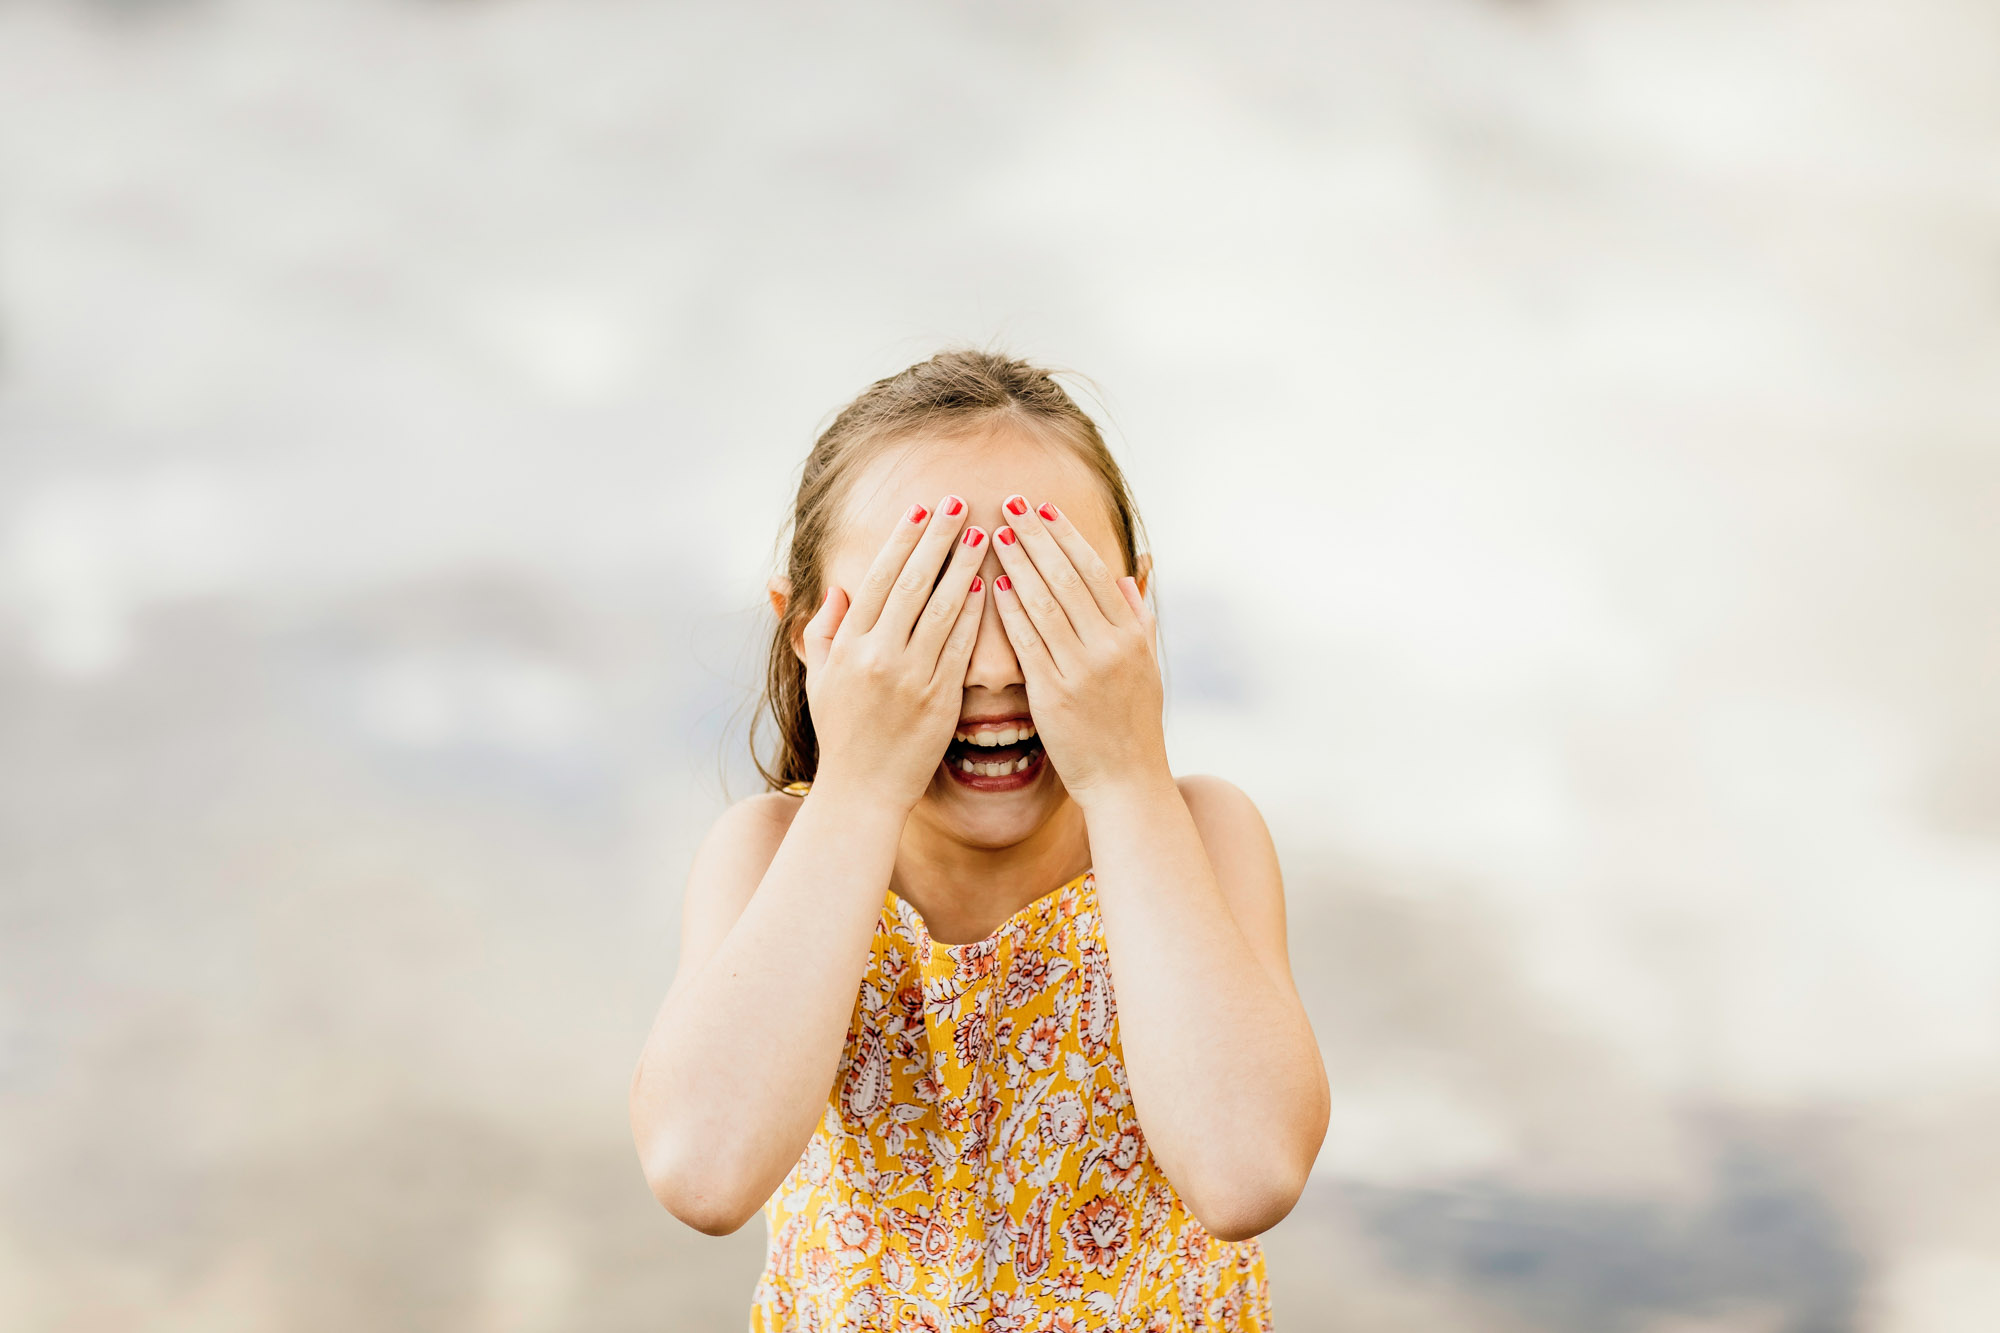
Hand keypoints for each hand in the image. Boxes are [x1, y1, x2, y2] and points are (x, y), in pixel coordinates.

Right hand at [800, 496, 988, 811]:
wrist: (862, 791)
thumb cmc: (841, 732)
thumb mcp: (820, 678)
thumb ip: (823, 631)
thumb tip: (838, 590)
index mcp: (848, 645)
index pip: (879, 579)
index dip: (902, 541)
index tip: (919, 509)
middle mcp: (878, 656)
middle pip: (914, 583)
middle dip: (937, 538)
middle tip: (957, 502)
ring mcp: (911, 677)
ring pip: (943, 608)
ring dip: (963, 565)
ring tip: (982, 531)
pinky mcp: (940, 700)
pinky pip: (961, 646)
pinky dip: (976, 613)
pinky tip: (989, 584)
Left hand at [987, 496, 1168, 804]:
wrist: (1127, 781)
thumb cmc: (1133, 725)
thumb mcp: (1148, 667)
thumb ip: (1139, 620)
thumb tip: (1131, 577)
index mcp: (1132, 635)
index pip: (1094, 571)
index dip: (1066, 536)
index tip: (1042, 508)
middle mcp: (1111, 647)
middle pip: (1067, 577)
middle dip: (1037, 536)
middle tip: (1009, 503)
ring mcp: (1083, 670)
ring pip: (1045, 603)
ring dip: (1018, 563)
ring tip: (994, 533)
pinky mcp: (1056, 695)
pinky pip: (1030, 643)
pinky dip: (1011, 611)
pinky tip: (992, 585)